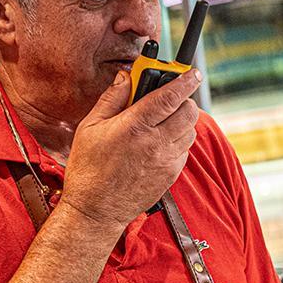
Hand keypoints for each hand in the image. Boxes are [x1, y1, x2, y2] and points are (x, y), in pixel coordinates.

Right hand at [60, 69, 201, 230]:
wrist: (96, 210)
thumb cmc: (89, 168)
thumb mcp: (90, 127)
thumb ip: (112, 98)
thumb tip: (127, 77)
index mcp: (134, 126)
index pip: (170, 96)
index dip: (185, 81)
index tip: (193, 73)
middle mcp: (155, 143)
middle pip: (188, 111)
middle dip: (185, 99)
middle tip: (171, 98)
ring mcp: (166, 160)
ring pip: (190, 130)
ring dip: (182, 120)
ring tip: (163, 121)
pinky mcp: (171, 174)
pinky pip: (185, 150)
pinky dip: (178, 140)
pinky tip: (160, 142)